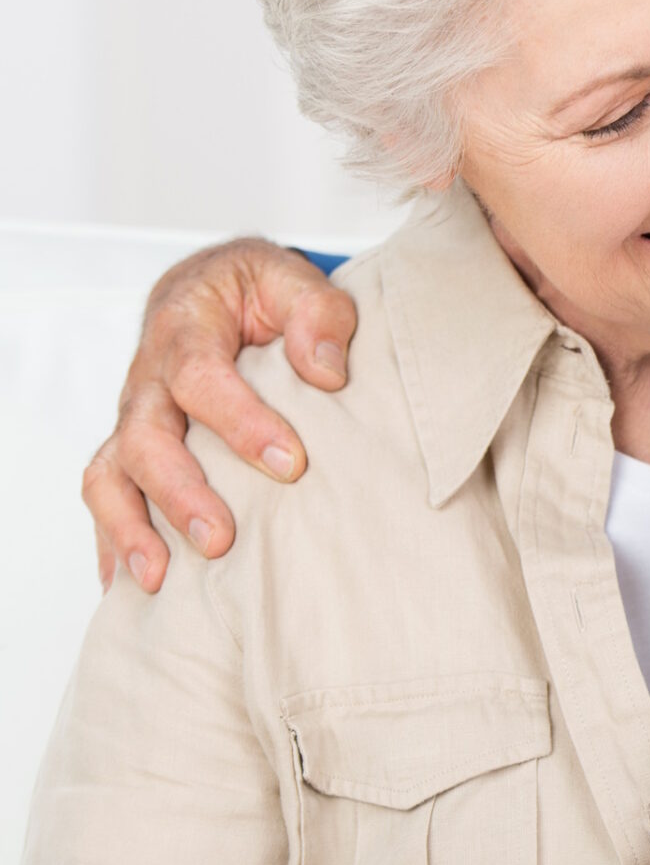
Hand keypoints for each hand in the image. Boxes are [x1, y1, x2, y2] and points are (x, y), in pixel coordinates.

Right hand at [84, 238, 356, 592]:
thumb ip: (317, 314)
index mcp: (187, 330)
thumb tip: (326, 371)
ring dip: (131, 528)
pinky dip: (112, 541)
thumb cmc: (256, 291)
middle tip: (221, 540)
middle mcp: (148, 379)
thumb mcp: (293, 278)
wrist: (207, 289)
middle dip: (181, 493)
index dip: (241, 422)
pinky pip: (107, 495)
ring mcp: (133, 417)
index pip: (202, 378)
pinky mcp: (130, 448)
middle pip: (146, 438)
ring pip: (110, 474)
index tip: (291, 462)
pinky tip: (130, 585)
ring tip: (160, 578)